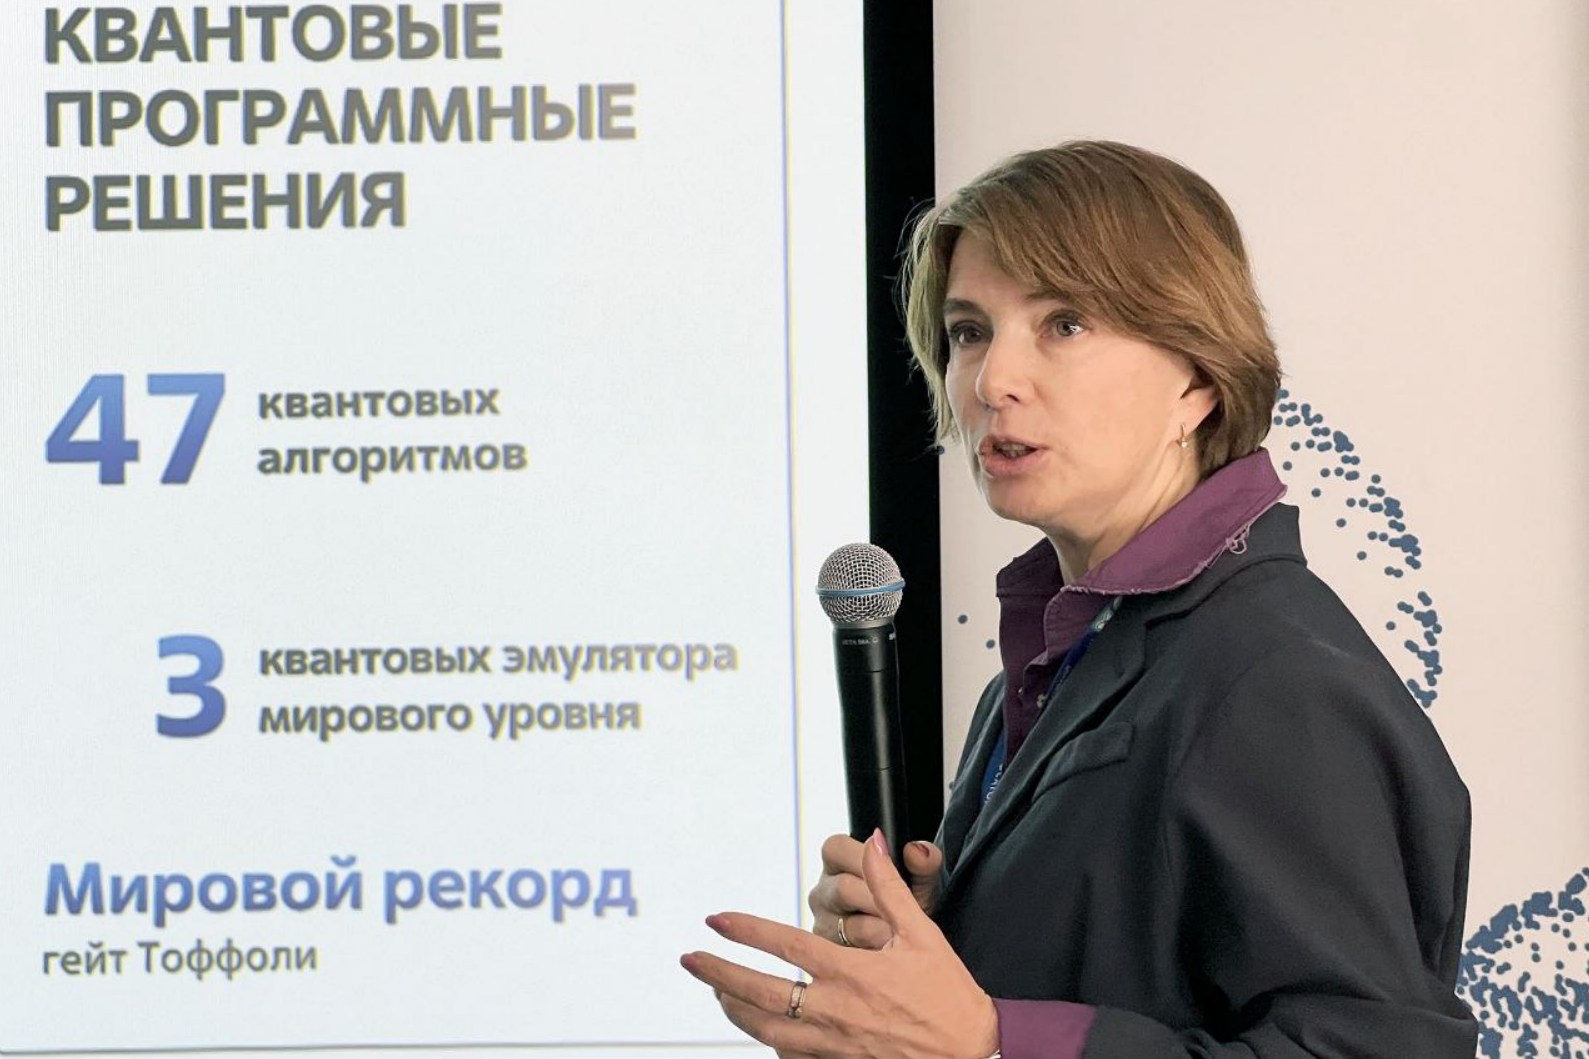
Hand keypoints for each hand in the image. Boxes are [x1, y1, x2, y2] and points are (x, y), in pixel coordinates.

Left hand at [681, 829, 996, 1058]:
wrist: (973, 1054)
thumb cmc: (949, 997)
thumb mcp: (923, 934)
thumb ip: (890, 887)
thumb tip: (874, 841)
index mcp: (852, 973)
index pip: (785, 946)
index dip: (746, 931)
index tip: (717, 920)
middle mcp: (834, 1010)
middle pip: (759, 992)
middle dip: (718, 973)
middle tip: (689, 960)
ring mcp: (832, 1043)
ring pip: (766, 1029)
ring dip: (734, 1009)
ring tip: (715, 992)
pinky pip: (789, 1055)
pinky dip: (767, 1041)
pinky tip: (757, 1029)